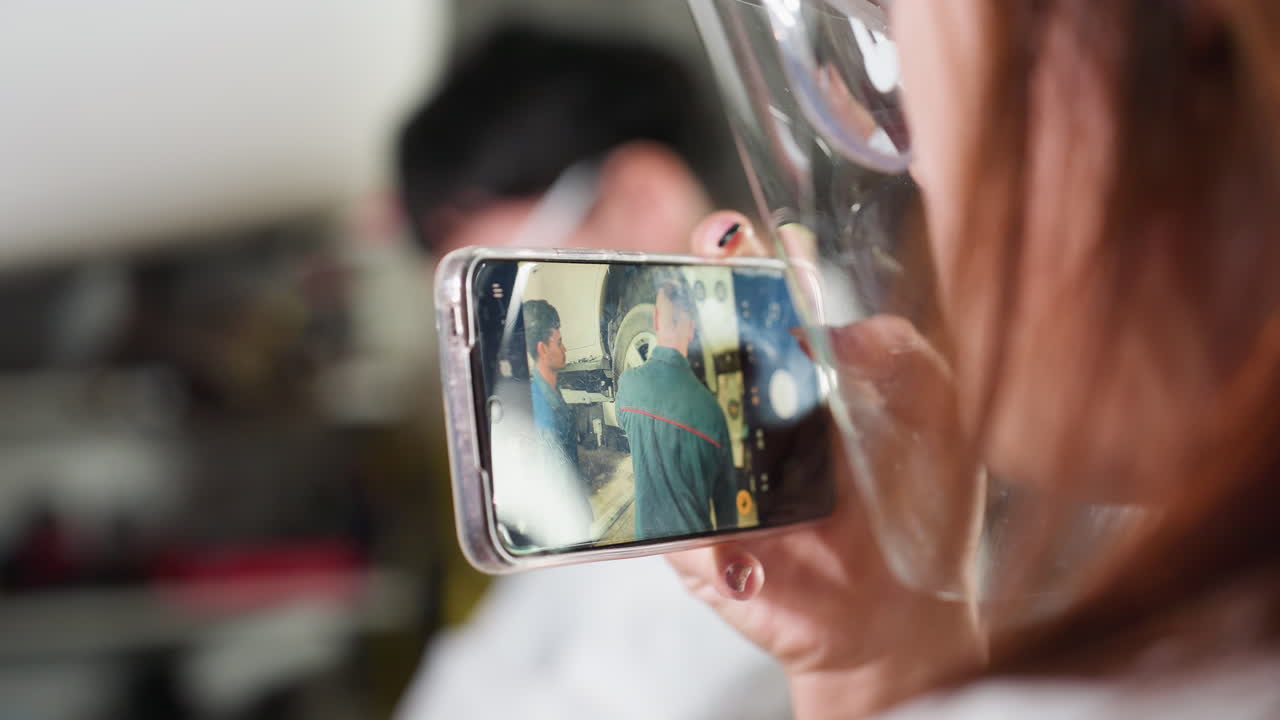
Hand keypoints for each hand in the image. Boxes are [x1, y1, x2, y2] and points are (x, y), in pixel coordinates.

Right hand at [668, 212, 984, 718]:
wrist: (905, 616)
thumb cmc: (921, 506)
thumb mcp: (935, 417)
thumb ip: (904, 358)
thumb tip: (839, 332)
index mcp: (794, 369)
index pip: (752, 297)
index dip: (735, 259)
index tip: (731, 238)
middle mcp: (741, 413)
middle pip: (687, 347)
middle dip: (674, 307)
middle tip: (687, 289)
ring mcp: (709, 477)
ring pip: (657, 430)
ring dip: (655, 406)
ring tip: (673, 382)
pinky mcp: (699, 546)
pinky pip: (671, 535)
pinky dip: (692, 540)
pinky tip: (732, 548)